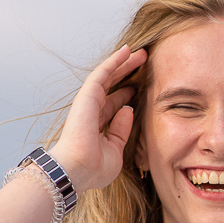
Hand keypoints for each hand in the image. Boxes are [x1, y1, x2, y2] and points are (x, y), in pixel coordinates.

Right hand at [48, 45, 146, 192]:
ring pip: (109, 76)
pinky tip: (126, 51)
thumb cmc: (94, 168)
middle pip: (113, 86)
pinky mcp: (87, 96)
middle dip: (128, 73)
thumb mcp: (115, 150)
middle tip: (145, 61)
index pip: (115, 103)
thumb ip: (121, 130)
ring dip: (124, 63)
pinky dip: (114, 61)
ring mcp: (89, 102)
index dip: (128, 92)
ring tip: (141, 53)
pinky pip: (102, 74)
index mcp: (98, 125)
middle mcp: (92, 111)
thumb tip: (128, 109)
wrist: (78, 171)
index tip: (142, 84)